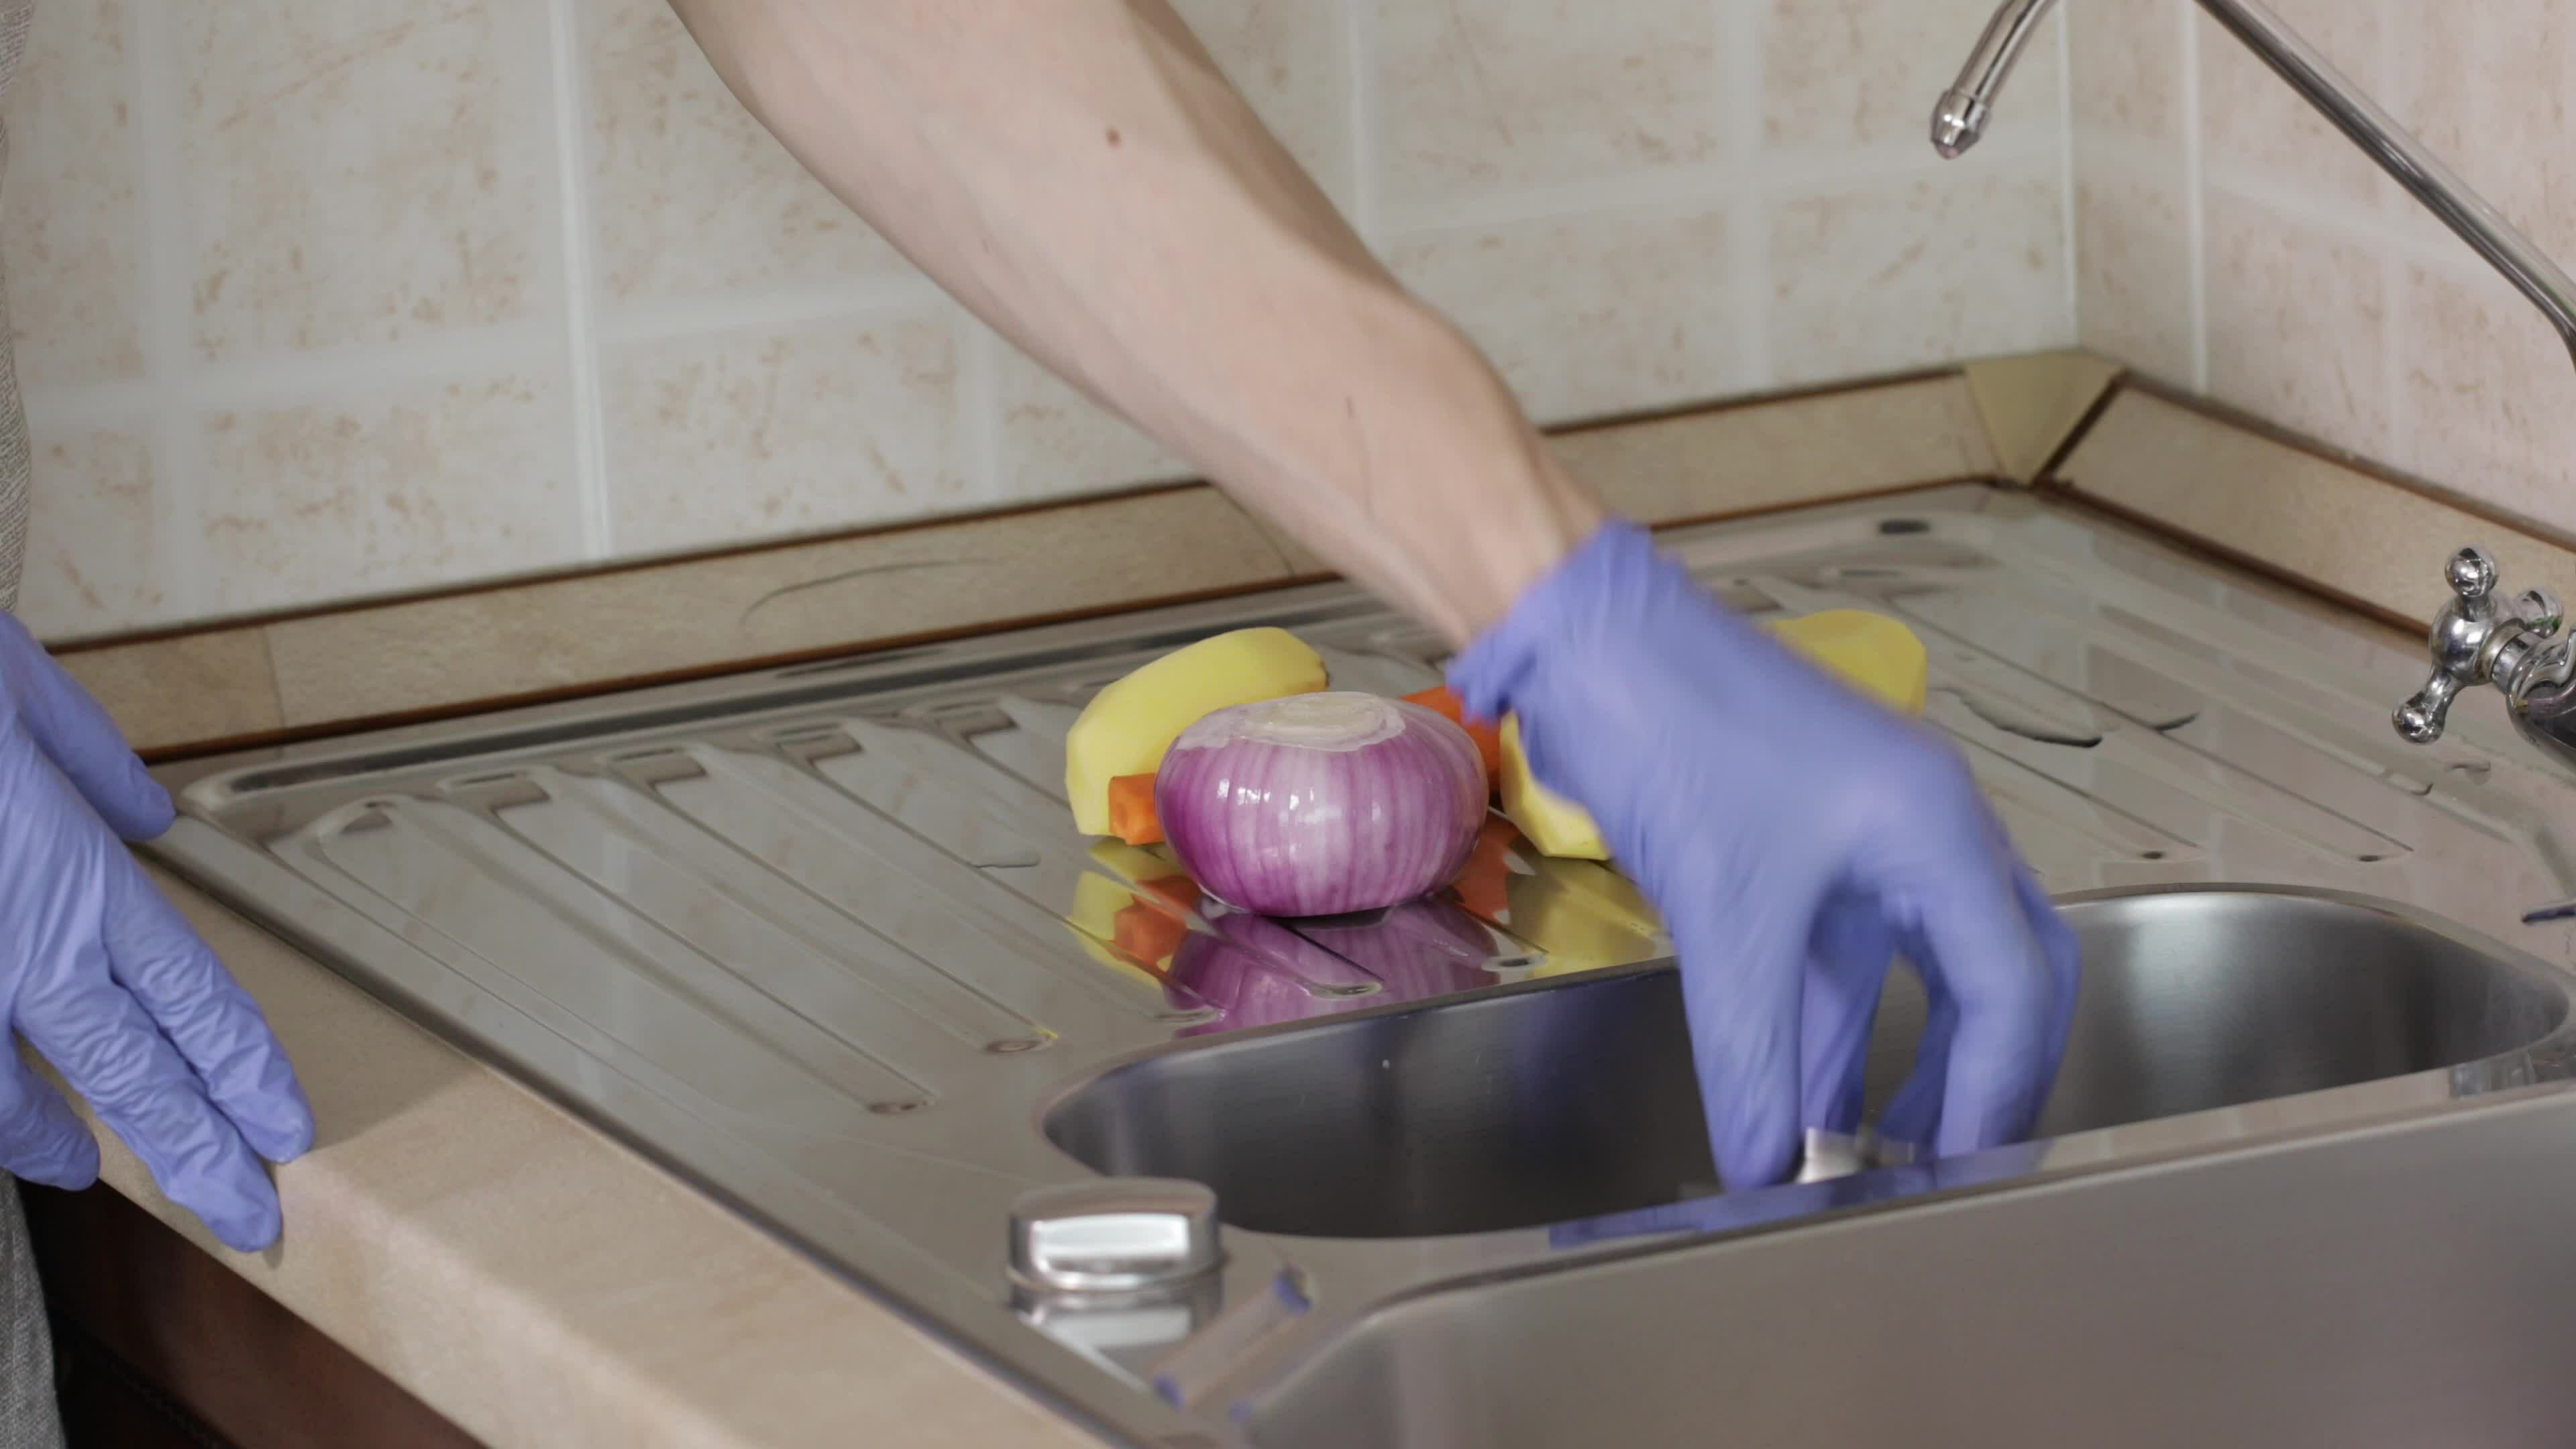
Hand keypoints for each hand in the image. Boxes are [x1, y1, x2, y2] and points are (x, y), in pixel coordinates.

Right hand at [0, 614, 311, 1249]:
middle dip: (196, 1151)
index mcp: (80, 874)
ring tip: (90, 1174)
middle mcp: (23, 943)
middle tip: (248, 1215)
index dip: (246, 1071)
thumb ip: (91, 759)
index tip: (285, 1125)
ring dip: (51, 1137)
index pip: (194, 998)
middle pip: (133, 1071)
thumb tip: (146, 813)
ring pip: (11, 1089)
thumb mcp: (17, 686)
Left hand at [1451, 523, 2077, 1188]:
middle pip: (1999, 974)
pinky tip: (1808, 1093)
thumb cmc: (1674, 728)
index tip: (1966, 1173)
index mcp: (1940, 829)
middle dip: (1981, 1076)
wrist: (1588, 640)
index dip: (1997, 1091)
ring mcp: (1870, 830)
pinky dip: (1836, 1025)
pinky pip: (1847, 951)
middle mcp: (1928, 827)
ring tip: (1873, 1155)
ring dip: (1900, 1059)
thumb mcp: (1723, 912)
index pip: (2012, 986)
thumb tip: (1764, 1165)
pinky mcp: (1807, 838)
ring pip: (1919, 969)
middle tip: (1949, 1168)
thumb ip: (1752, 1052)